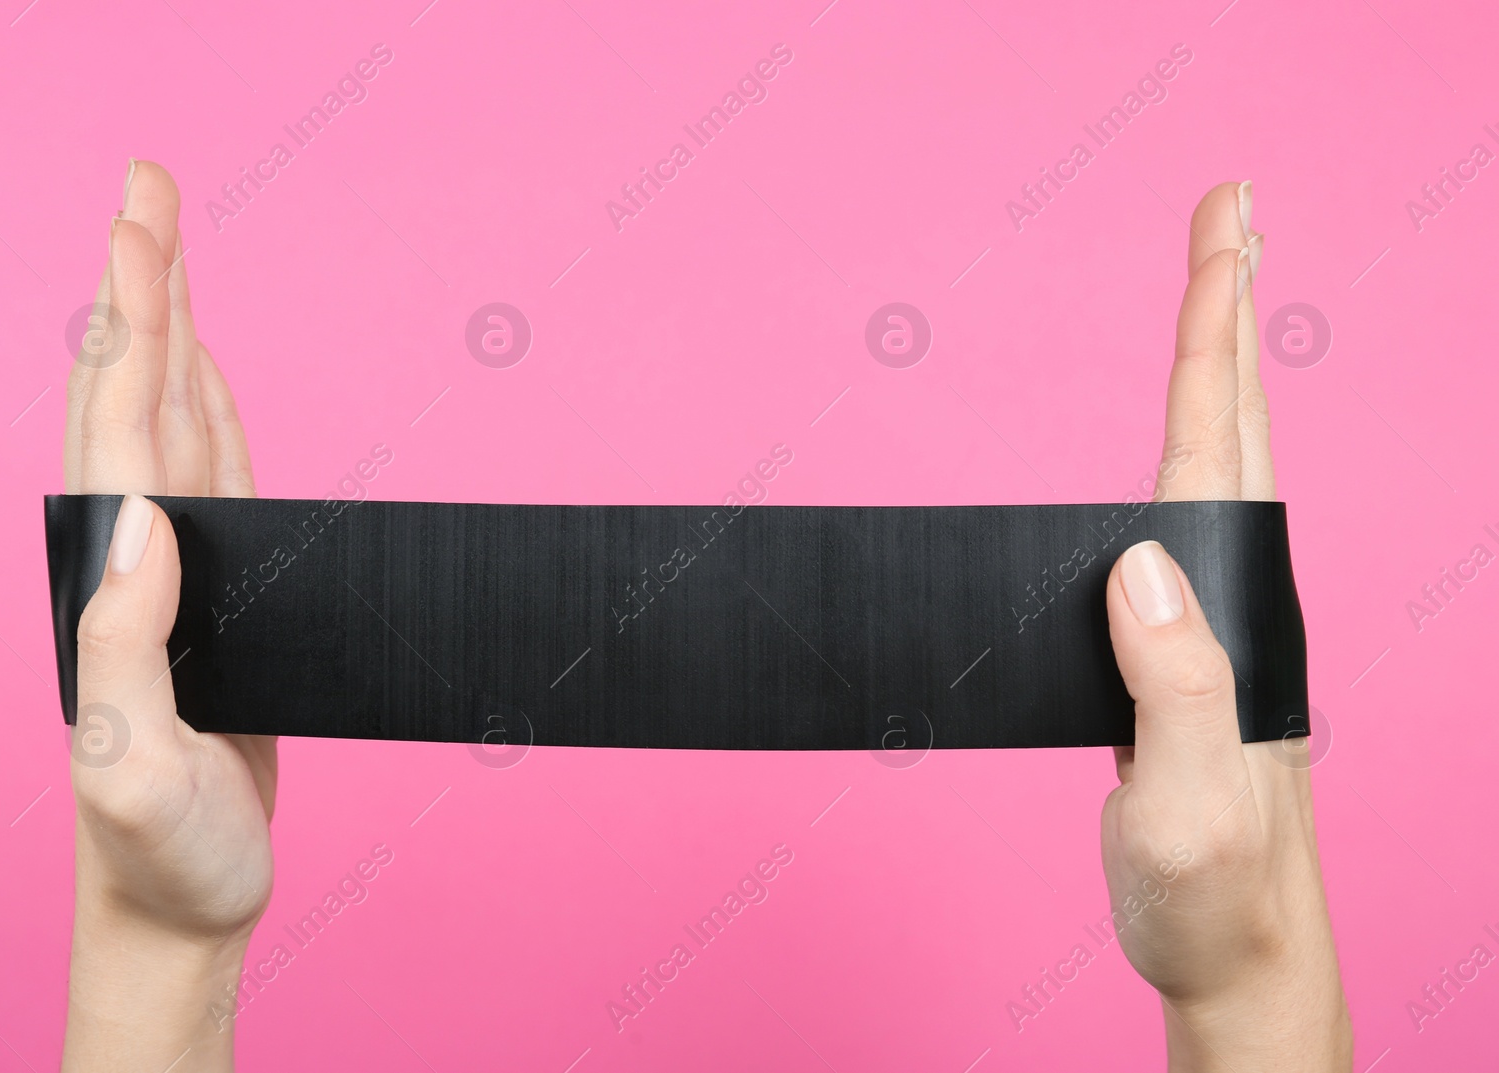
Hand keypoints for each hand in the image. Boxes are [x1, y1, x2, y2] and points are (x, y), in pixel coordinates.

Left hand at [61, 161, 272, 1072]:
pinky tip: (210, 372)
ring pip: (172, 418)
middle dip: (142, 282)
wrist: (179, 899)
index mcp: (109, 579)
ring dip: (172, 327)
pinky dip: (211, 405)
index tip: (140, 223)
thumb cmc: (157, 849)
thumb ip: (124, 644)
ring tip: (171, 249)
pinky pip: (214, 474)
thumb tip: (144, 518)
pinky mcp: (215, 592)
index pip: (121, 424)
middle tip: (150, 185)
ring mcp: (171, 568)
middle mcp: (130, 555)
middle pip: (136, 389)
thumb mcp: (131, 763)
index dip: (132, 317)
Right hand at [1099, 182, 1350, 1070]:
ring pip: (1216, 462)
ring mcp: (1215, 621)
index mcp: (1230, 616)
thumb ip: (1172, 685)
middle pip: (1233, 422)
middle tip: (1232, 210)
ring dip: (1216, 365)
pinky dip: (1185, 445)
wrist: (1233, 953)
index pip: (1216, 446)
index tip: (1227, 229)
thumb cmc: (1210, 891)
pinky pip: (1183, 518)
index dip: (1216, 330)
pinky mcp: (1185, 649)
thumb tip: (1143, 557)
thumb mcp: (1186, 806)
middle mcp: (1236, 600)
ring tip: (1215, 290)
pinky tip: (1181, 439)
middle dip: (1231, 304)